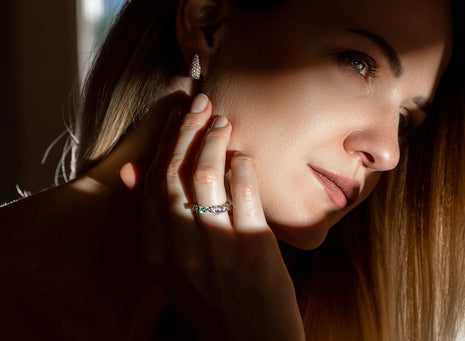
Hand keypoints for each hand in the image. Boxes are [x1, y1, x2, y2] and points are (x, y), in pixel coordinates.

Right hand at [120, 94, 304, 339]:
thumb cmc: (213, 301)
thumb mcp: (169, 266)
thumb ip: (152, 219)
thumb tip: (130, 171)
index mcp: (155, 250)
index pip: (151, 181)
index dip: (164, 142)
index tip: (177, 116)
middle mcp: (178, 246)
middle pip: (174, 171)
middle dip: (186, 128)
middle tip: (201, 103)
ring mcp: (214, 247)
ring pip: (205, 173)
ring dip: (214, 138)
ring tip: (223, 121)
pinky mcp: (250, 247)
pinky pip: (243, 190)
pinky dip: (243, 164)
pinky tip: (244, 155)